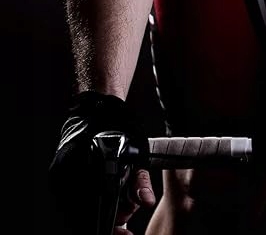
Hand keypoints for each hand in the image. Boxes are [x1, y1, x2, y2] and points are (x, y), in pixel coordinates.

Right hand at [48, 91, 156, 234]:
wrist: (98, 105)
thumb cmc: (120, 126)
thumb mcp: (135, 153)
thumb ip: (139, 181)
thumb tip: (147, 202)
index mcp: (88, 172)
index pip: (91, 217)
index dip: (110, 230)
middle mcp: (66, 177)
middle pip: (84, 217)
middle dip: (108, 222)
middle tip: (127, 219)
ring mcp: (59, 177)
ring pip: (77, 211)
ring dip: (99, 214)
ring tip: (121, 207)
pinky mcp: (57, 176)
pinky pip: (71, 200)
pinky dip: (88, 204)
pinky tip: (105, 200)